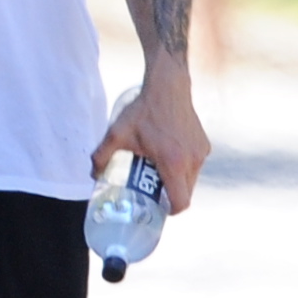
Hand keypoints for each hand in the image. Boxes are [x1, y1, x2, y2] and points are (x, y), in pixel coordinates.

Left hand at [90, 67, 209, 212]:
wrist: (167, 86)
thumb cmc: (143, 110)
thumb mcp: (116, 134)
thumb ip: (101, 156)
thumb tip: (93, 174)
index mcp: (173, 163)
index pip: (180, 201)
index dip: (170, 211)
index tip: (158, 209)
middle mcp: (192, 160)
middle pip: (185, 193)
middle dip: (170, 197)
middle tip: (152, 193)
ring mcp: (201, 152)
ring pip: (191, 180)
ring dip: (177, 182)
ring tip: (157, 173)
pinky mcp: (204, 144)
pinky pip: (195, 165)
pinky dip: (183, 168)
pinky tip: (167, 157)